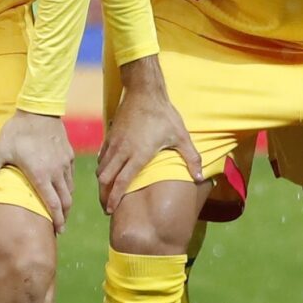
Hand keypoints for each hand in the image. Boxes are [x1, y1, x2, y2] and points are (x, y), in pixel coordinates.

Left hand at [0, 109, 73, 231]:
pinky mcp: (69, 154)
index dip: (56, 220)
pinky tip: (63, 187)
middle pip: (65, 200)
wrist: (39, 109)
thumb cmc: (18, 131)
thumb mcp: (1, 149)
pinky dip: (68, 185)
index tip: (57, 231)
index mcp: (41, 175)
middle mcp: (56, 172)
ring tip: (61, 210)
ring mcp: (65, 163)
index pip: (53, 204)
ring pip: (70, 188)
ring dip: (66, 201)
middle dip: (63, 215)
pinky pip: (71, 175)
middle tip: (60, 226)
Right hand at [96, 58, 199, 212]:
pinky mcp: (110, 136)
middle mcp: (122, 150)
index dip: (114, 198)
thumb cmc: (164, 115)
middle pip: (105, 179)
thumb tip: (201, 177)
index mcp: (138, 154)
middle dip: (104, 196)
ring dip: (102, 183)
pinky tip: (106, 173)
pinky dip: (102, 168)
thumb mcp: (181, 136)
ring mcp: (114, 143)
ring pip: (101, 168)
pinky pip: (102, 156)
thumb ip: (191, 158)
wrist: (144, 92)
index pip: (121, 182)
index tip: (111, 210)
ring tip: (107, 193)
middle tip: (107, 208)